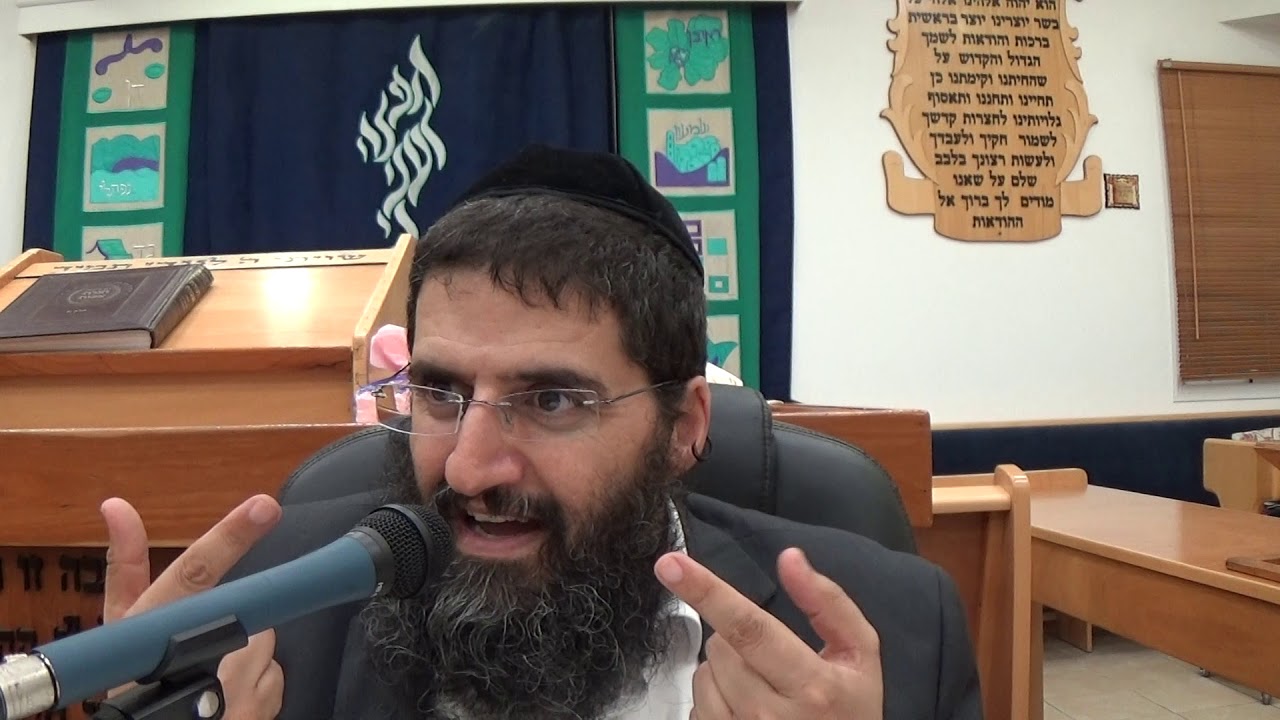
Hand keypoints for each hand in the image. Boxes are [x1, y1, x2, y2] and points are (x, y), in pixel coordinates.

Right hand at [102, 495, 284, 718]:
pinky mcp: (254, 711)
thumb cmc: (130, 679)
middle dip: (232, 627)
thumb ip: (126, 567)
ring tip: (213, 679)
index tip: (264, 506)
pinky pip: (276, 678)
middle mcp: (191, 654)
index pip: (194, 572)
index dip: (230, 538)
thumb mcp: (119, 627)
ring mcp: (228, 687)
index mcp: (151, 625)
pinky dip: (259, 685)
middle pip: (244, 611)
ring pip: (266, 643)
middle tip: (208, 655)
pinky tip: (229, 700)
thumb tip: (116, 505)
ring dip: (247, 656)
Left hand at [655, 547, 882, 719]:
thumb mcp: (860, 652)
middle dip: (735, 640)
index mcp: (811, 684)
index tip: (671, 565)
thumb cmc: (850, 706)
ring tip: (762, 687)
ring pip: (703, 674)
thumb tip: (789, 558)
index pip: (749, 627)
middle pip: (720, 646)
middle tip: (771, 659)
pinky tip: (746, 710)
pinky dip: (715, 698)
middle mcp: (770, 714)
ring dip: (723, 671)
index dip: (707, 592)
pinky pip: (696, 705)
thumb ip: (828, 602)